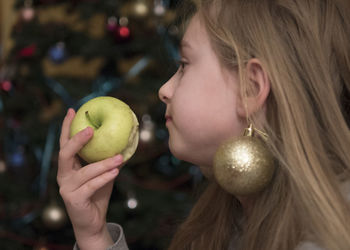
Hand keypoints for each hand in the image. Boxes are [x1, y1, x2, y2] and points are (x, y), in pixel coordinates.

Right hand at [57, 108, 123, 248]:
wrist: (93, 221)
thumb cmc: (97, 193)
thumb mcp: (103, 173)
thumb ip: (107, 159)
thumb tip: (125, 141)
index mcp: (68, 166)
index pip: (64, 144)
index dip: (67, 127)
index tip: (72, 111)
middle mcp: (63, 175)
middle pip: (65, 153)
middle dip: (77, 140)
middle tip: (92, 129)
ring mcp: (66, 188)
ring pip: (84, 171)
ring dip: (103, 163)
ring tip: (119, 157)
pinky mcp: (74, 200)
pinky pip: (91, 186)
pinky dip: (104, 177)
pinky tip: (116, 171)